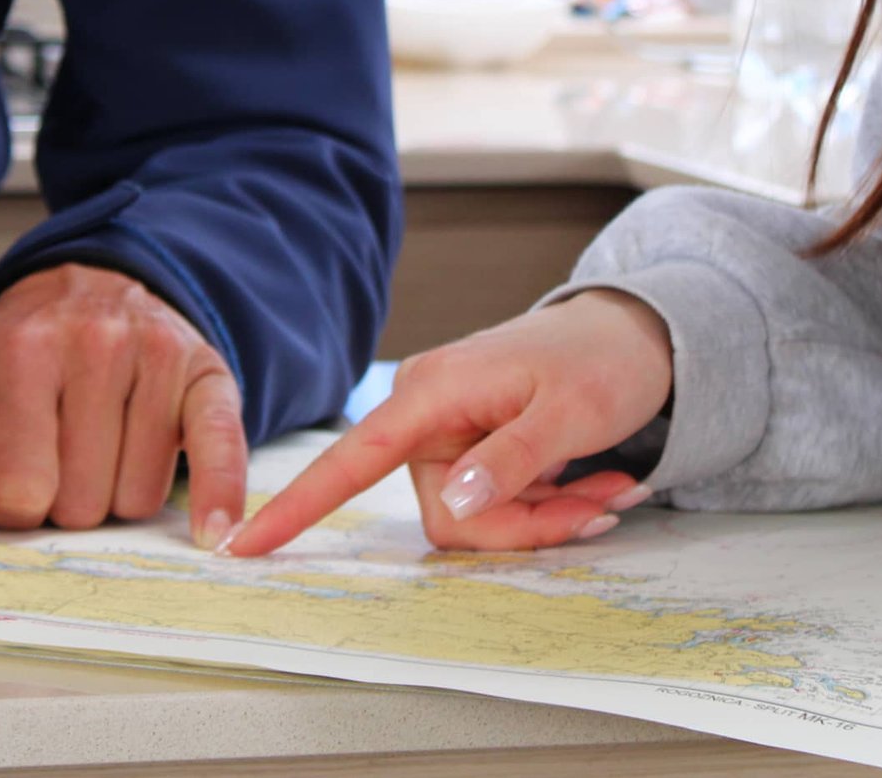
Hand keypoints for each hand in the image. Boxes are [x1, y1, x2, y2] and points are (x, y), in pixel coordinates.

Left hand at [0, 264, 246, 547]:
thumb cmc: (25, 356)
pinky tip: (215, 528)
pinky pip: (222, 447)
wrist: (94, 288)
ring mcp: (159, 355)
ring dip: (121, 496)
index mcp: (21, 351)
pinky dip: (218, 494)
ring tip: (109, 449)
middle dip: (69, 502)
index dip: (15, 504)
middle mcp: (95, 344)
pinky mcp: (209, 372)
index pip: (19, 492)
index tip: (19, 478)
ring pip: (139, 496)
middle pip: (82, 502)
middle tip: (66, 460)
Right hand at [225, 290, 673, 556]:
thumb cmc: (603, 359)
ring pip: (476, 517)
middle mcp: (431, 412)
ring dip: (545, 517)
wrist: (639, 336)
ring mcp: (453, 431)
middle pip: (447, 513)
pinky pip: (495, 503)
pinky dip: (548, 505)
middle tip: (597, 508)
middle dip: (524, 525)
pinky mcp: (476, 446)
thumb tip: (452, 501)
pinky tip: (595, 484)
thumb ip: (511, 458)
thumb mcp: (569, 411)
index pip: (353, 457)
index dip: (300, 505)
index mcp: (434, 392)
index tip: (242, 545)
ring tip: (606, 488)